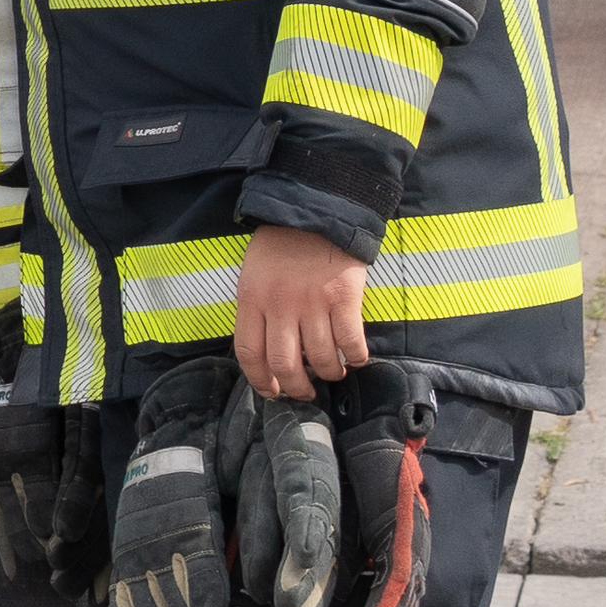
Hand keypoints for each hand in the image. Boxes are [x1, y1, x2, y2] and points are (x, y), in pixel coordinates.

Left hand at [235, 222, 371, 399]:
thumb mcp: (254, 276)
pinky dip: (355, 357)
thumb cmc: (281, 247)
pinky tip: (356, 358)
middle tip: (305, 393)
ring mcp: (313, 303)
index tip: (271, 392)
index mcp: (251, 300)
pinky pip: (350, 341)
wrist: (316, 213)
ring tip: (333, 373)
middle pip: (284, 363)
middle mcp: (279, 306)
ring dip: (329, 373)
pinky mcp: (344, 299)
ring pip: (320, 358)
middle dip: (295, 387)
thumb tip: (267, 353)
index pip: (249, 352)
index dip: (260, 380)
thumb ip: (257, 310)